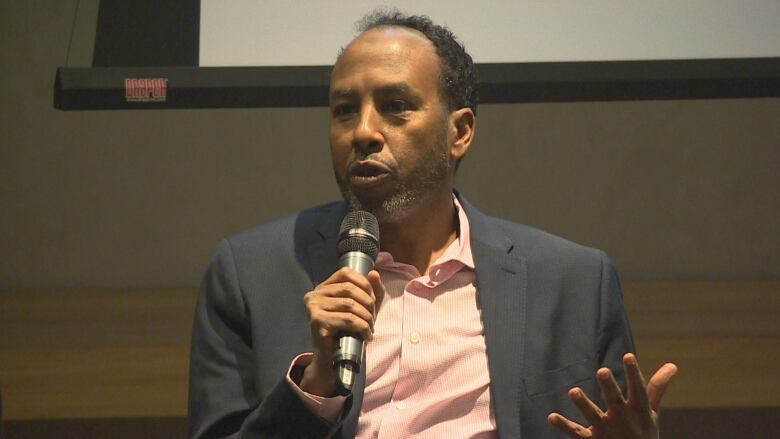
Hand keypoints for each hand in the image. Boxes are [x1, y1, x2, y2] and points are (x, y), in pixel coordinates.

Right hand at [299, 267, 383, 395]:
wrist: (332, 360)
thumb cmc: (347, 331)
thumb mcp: (362, 307)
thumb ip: (371, 290)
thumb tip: (374, 273)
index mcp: (323, 287)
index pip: (346, 273)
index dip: (364, 283)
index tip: (372, 300)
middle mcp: (314, 294)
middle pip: (349, 289)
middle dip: (367, 303)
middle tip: (372, 318)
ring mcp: (313, 307)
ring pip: (350, 305)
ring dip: (367, 318)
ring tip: (370, 328)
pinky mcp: (317, 321)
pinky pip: (348, 319)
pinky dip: (362, 328)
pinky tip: (366, 336)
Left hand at [548, 353, 677, 438]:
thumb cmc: (643, 434)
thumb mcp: (650, 412)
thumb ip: (656, 388)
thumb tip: (672, 365)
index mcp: (638, 410)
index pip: (637, 389)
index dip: (633, 373)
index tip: (628, 356)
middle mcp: (622, 419)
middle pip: (614, 401)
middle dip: (609, 387)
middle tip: (602, 371)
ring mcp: (606, 430)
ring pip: (593, 416)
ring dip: (583, 404)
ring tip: (573, 391)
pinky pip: (576, 433)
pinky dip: (564, 425)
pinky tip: (552, 416)